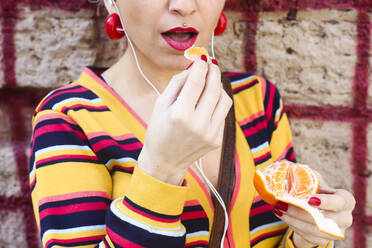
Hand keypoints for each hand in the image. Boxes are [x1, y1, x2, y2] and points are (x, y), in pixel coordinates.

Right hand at [138, 56, 232, 184]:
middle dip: (213, 71)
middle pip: (214, 88)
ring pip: (224, 100)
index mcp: (180, 114)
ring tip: (210, 82)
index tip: (201, 57)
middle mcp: (198, 124)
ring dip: (219, 86)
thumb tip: (195, 65)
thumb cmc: (159, 130)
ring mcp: (210, 134)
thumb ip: (178, 82)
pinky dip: (218, 102)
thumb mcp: (161, 104)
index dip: (201, 65)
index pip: (197, 81)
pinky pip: (223, 114)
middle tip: (211, 63)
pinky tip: (209, 101)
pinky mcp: (217, 140)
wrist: (165, 161)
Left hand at [272, 174, 354, 246]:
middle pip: (322, 217)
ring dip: (292, 218)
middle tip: (282, 203)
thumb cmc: (315, 191)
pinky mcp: (323, 240)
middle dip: (299, 211)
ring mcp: (335, 232)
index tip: (309, 199)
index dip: (326, 202)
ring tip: (278, 208)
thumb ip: (302, 172)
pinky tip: (282, 215)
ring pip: (313, 229)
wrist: (316, 212)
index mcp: (346, 200)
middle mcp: (345, 217)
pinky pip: (307, 235)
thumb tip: (284, 163)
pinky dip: (292, 225)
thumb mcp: (312, 180)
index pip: (340, 202)